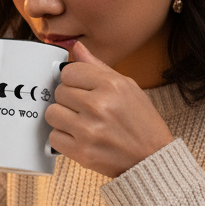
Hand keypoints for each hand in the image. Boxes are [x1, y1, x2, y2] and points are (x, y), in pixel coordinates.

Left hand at [45, 41, 174, 176]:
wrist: (152, 158)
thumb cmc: (141, 122)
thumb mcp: (128, 87)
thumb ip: (99, 67)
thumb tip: (76, 48)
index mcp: (111, 85)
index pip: (69, 72)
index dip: (74, 81)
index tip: (82, 89)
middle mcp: (99, 105)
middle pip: (59, 92)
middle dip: (69, 100)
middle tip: (85, 109)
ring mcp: (88, 129)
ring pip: (52, 113)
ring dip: (63, 118)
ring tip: (80, 123)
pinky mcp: (81, 151)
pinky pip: (53, 137)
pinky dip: (63, 138)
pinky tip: (78, 137)